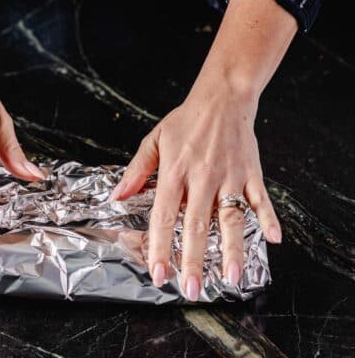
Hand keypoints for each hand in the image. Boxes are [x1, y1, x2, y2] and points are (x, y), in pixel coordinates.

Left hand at [112, 0, 293, 299]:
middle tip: (192, 289)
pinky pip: (261, 200)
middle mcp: (202, 179)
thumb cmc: (185, 121)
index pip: (164, 216)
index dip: (160, 247)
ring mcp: (230, 178)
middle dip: (193, 260)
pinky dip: (269, 218)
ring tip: (232, 278)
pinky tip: (273, 240)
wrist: (221, 99)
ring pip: (232, 219)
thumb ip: (137, 171)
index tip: (157, 273)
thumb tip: (116, 196)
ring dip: (233, 250)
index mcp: (175, 173)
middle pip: (197, 225)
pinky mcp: (252, 174)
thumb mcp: (154, 141)